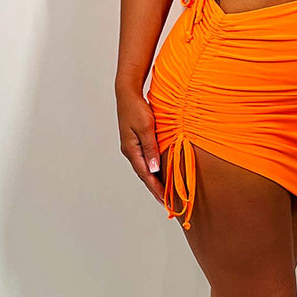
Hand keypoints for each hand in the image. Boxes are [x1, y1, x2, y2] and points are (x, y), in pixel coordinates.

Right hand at [115, 79, 164, 205]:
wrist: (127, 93)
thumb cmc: (136, 108)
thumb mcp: (145, 127)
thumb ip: (150, 148)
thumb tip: (153, 169)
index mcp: (131, 150)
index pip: (146, 175)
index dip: (156, 189)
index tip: (166, 201)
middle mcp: (130, 151)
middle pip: (144, 174)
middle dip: (155, 189)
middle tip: (168, 203)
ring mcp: (132, 146)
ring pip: (145, 168)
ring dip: (154, 180)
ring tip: (165, 192)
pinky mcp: (136, 141)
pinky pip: (146, 159)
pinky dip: (153, 168)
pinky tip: (160, 171)